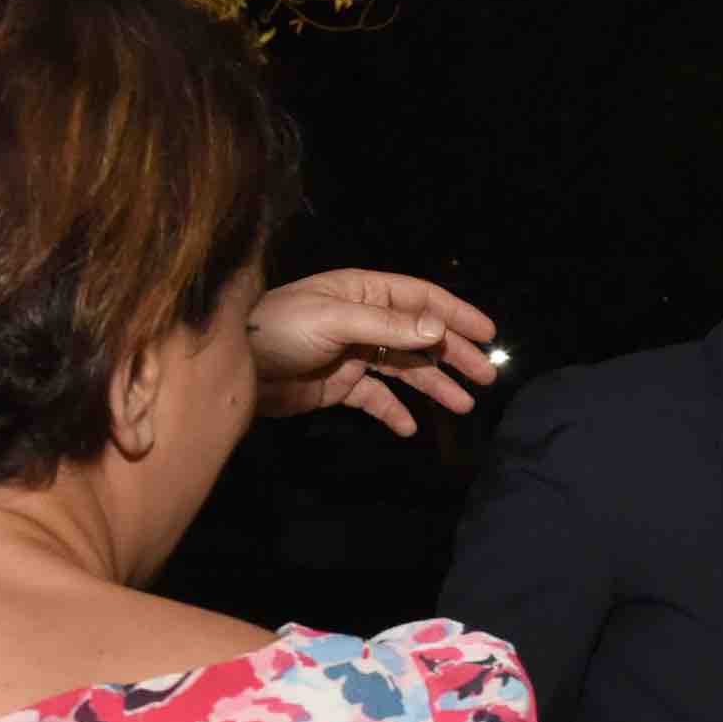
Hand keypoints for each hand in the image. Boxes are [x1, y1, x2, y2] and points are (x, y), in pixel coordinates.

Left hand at [252, 268, 502, 433]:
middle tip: (486, 376)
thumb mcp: (335, 320)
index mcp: (364, 292)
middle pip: (420, 337)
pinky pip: (376, 398)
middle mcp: (364, 320)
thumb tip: (438, 328)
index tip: (488, 334)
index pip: (421, 299)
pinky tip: (409, 428)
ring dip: (434, 387)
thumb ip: (388, 325)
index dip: (456, 314)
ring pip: (405, 370)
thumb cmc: (280, 329)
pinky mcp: (340, 386)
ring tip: (464, 405)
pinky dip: (393, 412)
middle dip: (454, 356)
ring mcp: (353, 355)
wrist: (234, 366)